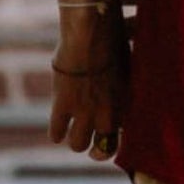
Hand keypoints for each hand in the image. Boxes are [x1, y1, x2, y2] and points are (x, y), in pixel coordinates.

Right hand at [49, 0, 137, 164]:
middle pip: (103, 149)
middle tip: (90, 146)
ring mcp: (84, 112)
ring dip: (75, 141)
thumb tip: (125, 87)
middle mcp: (107, 113)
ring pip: (77, 145)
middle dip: (95, 149)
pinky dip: (56, 134)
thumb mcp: (128, 65)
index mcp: (126, 104)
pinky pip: (56, 132)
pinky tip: (56, 132)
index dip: (116, 141)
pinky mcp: (62, 106)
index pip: (124, 137)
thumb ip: (125, 83)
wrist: (91, 34)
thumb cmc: (113, 41)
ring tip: (72, 136)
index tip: (109, 140)